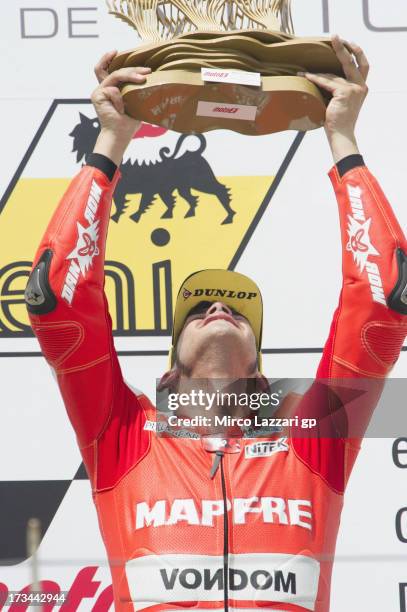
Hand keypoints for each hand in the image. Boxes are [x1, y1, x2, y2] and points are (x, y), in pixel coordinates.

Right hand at [91, 51, 150, 164]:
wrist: (119, 136)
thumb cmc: (128, 123)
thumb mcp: (136, 103)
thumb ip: (136, 91)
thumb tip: (152, 80)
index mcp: (110, 89)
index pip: (105, 69)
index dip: (108, 58)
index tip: (117, 51)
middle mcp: (102, 88)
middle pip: (115, 70)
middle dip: (132, 68)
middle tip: (146, 71)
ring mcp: (99, 91)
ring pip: (115, 75)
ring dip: (130, 76)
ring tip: (143, 80)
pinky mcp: (97, 96)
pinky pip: (113, 90)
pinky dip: (120, 99)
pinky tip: (122, 110)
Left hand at [302, 36, 368, 161]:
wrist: (341, 135)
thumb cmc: (337, 122)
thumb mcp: (341, 102)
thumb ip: (338, 89)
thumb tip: (322, 79)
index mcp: (362, 88)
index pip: (362, 66)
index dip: (356, 53)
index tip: (349, 43)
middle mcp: (360, 86)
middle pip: (352, 62)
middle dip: (342, 48)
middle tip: (334, 36)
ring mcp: (354, 89)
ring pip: (332, 76)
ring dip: (317, 74)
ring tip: (304, 71)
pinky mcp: (344, 92)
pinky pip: (326, 82)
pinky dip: (314, 79)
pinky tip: (304, 77)